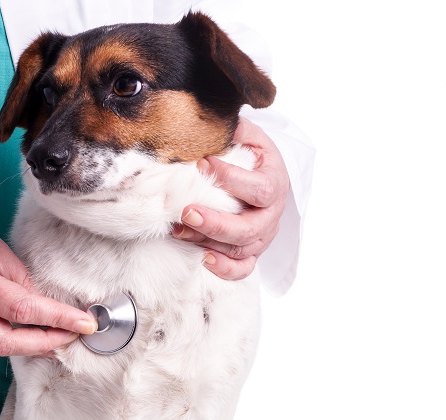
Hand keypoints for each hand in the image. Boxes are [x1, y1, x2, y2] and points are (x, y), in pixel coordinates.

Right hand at [0, 196, 96, 355]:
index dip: (59, 320)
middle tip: (72, 337)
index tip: (85, 323)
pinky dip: (5, 340)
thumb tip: (41, 302)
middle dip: (46, 344)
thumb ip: (19, 275)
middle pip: (8, 342)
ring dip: (26, 346)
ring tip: (54, 337)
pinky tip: (22, 333)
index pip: (24, 311)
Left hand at [172, 118, 288, 279]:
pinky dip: (225, 268)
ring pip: (241, 248)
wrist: (266, 176)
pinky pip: (243, 268)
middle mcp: (271, 212)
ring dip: (209, 241)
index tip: (202, 164)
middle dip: (216, 222)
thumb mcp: (248, 136)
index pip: (258, 187)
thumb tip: (215, 118)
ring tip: (179, 230)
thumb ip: (235, 129)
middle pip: (250, 227)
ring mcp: (263, 234)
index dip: (231, 179)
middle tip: (186, 211)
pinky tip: (204, 258)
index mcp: (274, 181)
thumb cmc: (251, 155)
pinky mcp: (252, 250)